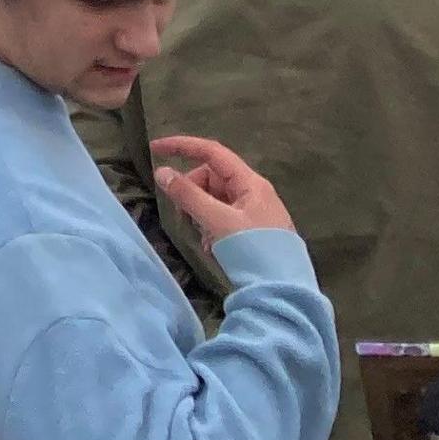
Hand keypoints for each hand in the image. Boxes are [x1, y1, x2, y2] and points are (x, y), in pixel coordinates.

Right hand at [151, 134, 294, 246]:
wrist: (284, 293)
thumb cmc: (253, 251)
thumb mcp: (216, 221)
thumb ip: (188, 195)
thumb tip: (162, 172)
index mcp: (251, 183)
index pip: (212, 152)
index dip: (182, 146)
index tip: (155, 150)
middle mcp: (255, 193)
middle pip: (213, 178)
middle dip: (192, 191)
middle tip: (183, 214)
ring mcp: (256, 213)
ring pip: (217, 199)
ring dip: (202, 213)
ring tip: (203, 238)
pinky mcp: (255, 232)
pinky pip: (225, 218)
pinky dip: (212, 227)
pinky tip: (213, 247)